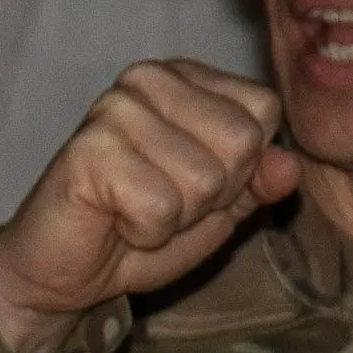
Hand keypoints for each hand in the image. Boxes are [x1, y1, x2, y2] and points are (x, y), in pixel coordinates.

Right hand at [0, 58, 299, 352]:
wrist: (63, 274)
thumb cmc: (138, 232)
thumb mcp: (217, 210)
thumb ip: (258, 183)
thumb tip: (289, 166)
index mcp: (185, 78)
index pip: (263, 112)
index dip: (240, 169)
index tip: (191, 186)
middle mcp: (148, 79)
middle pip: (240, 142)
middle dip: (209, 195)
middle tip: (160, 203)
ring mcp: (114, 110)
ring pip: (204, 178)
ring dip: (175, 218)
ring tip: (135, 213)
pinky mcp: (87, 150)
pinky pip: (160, 206)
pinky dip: (144, 232)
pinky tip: (113, 221)